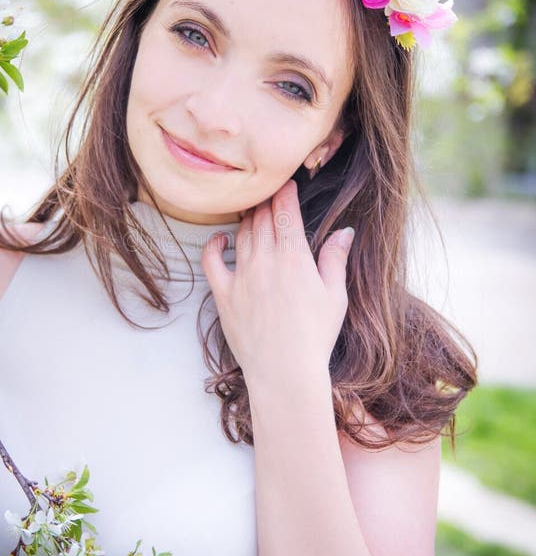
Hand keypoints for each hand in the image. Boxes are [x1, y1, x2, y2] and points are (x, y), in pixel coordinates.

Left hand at [201, 180, 353, 394]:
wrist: (285, 372)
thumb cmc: (315, 336)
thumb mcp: (335, 295)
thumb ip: (335, 258)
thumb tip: (345, 231)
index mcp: (294, 257)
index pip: (286, 210)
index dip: (285, 192)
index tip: (287, 183)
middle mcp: (265, 260)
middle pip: (262, 217)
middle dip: (267, 201)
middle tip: (271, 194)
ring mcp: (241, 275)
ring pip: (241, 233)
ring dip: (248, 219)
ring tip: (254, 213)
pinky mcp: (224, 294)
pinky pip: (211, 260)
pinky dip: (214, 244)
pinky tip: (220, 238)